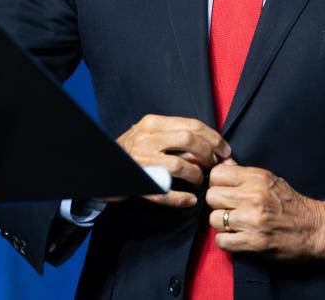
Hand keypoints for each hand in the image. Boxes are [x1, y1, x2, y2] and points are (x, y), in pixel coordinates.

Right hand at [112, 115, 230, 207]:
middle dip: (208, 154)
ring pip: (180, 166)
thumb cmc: (131, 152)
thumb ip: (175, 139)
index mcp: (153, 123)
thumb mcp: (150, 136)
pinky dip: (181, 198)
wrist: (99, 168)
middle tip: (214, 166)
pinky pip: (165, 192)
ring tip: (200, 180)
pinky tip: (190, 200)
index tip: (225, 151)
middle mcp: (146, 138)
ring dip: (196, 175)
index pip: (192, 125)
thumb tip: (209, 149)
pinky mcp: (138, 182)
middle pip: (189, 141)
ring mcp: (141, 161)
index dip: (214, 138)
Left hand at [204, 160, 324, 260]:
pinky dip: (226, 241)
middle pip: (212, 196)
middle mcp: (253, 197)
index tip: (224, 190)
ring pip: (214, 219)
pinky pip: (221, 241)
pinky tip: (237, 238)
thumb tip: (223, 164)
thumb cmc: (293, 204)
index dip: (217, 183)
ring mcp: (252, 220)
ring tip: (235, 225)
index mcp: (257, 178)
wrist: (316, 229)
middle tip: (229, 209)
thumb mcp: (271, 180)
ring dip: (222, 224)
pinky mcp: (253, 242)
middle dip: (217, 204)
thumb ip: (245, 175)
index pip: (217, 174)